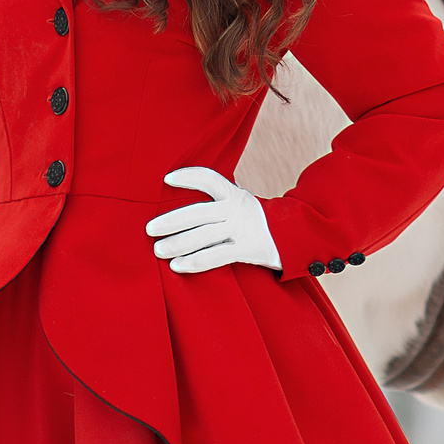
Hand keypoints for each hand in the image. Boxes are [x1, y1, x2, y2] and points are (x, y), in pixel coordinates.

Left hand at [145, 166, 278, 273]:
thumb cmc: (257, 221)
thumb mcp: (242, 203)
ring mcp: (242, 229)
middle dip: (171, 221)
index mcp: (234, 194)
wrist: (293, 238)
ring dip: (177, 244)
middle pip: (198, 213)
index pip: (209, 178)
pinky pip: (216, 256)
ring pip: (203, 236)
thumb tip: (185, 198)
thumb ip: (221, 199)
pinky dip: (194, 262)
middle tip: (149, 229)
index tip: (167, 179)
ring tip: (158, 250)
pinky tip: (177, 266)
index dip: (188, 176)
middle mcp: (237, 209)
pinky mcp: (247, 249)